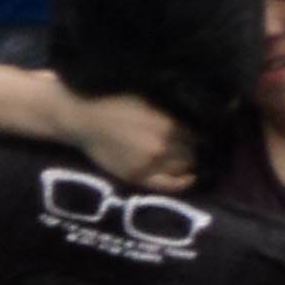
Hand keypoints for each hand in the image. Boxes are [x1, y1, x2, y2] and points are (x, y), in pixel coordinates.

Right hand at [72, 92, 194, 188]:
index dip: (200, 136)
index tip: (201, 135)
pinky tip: (189, 177)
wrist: (83, 118)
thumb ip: (171, 113)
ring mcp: (150, 164)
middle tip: (195, 148)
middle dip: (195, 150)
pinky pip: (167, 185)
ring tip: (189, 159)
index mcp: (168, 125)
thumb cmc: (115, 103)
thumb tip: (195, 120)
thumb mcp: (149, 100)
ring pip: (183, 168)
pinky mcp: (138, 176)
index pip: (197, 136)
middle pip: (193, 153)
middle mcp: (163, 147)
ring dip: (188, 164)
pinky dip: (181, 182)